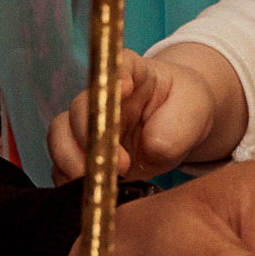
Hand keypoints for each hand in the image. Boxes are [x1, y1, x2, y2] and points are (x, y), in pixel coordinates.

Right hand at [48, 46, 245, 182]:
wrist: (182, 129)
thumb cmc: (187, 111)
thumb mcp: (193, 114)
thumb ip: (174, 131)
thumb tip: (148, 149)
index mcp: (134, 74)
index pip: (117, 66)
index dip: (115, 77)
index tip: (126, 89)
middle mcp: (104, 98)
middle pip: (80, 107)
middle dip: (92, 136)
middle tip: (121, 163)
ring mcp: (90, 126)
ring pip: (61, 136)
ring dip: (75, 161)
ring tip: (104, 180)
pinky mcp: (84, 154)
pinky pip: (61, 166)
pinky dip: (70, 180)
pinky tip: (93, 189)